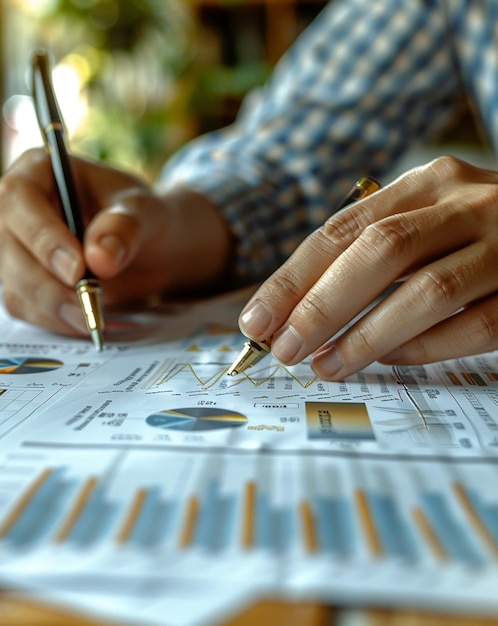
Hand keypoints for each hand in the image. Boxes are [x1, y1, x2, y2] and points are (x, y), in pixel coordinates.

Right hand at [0, 149, 230, 335]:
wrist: (148, 247)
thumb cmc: (139, 216)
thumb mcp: (144, 211)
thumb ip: (125, 227)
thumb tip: (100, 258)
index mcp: (36, 172)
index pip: (17, 200)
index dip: (41, 237)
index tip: (76, 269)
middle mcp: (13, 211)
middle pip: (2, 249)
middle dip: (45, 284)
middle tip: (87, 304)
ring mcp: (13, 251)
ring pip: (12, 285)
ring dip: (52, 308)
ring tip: (94, 317)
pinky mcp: (21, 284)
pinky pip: (26, 309)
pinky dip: (56, 321)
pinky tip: (88, 322)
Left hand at [238, 156, 497, 379]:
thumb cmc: (476, 233)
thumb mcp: (423, 222)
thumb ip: (369, 254)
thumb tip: (294, 310)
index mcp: (425, 183)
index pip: (339, 231)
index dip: (292, 280)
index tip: (255, 322)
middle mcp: (467, 203)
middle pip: (378, 253)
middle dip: (320, 307)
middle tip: (283, 350)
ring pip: (426, 292)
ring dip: (365, 335)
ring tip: (322, 366)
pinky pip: (475, 326)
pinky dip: (424, 348)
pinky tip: (388, 361)